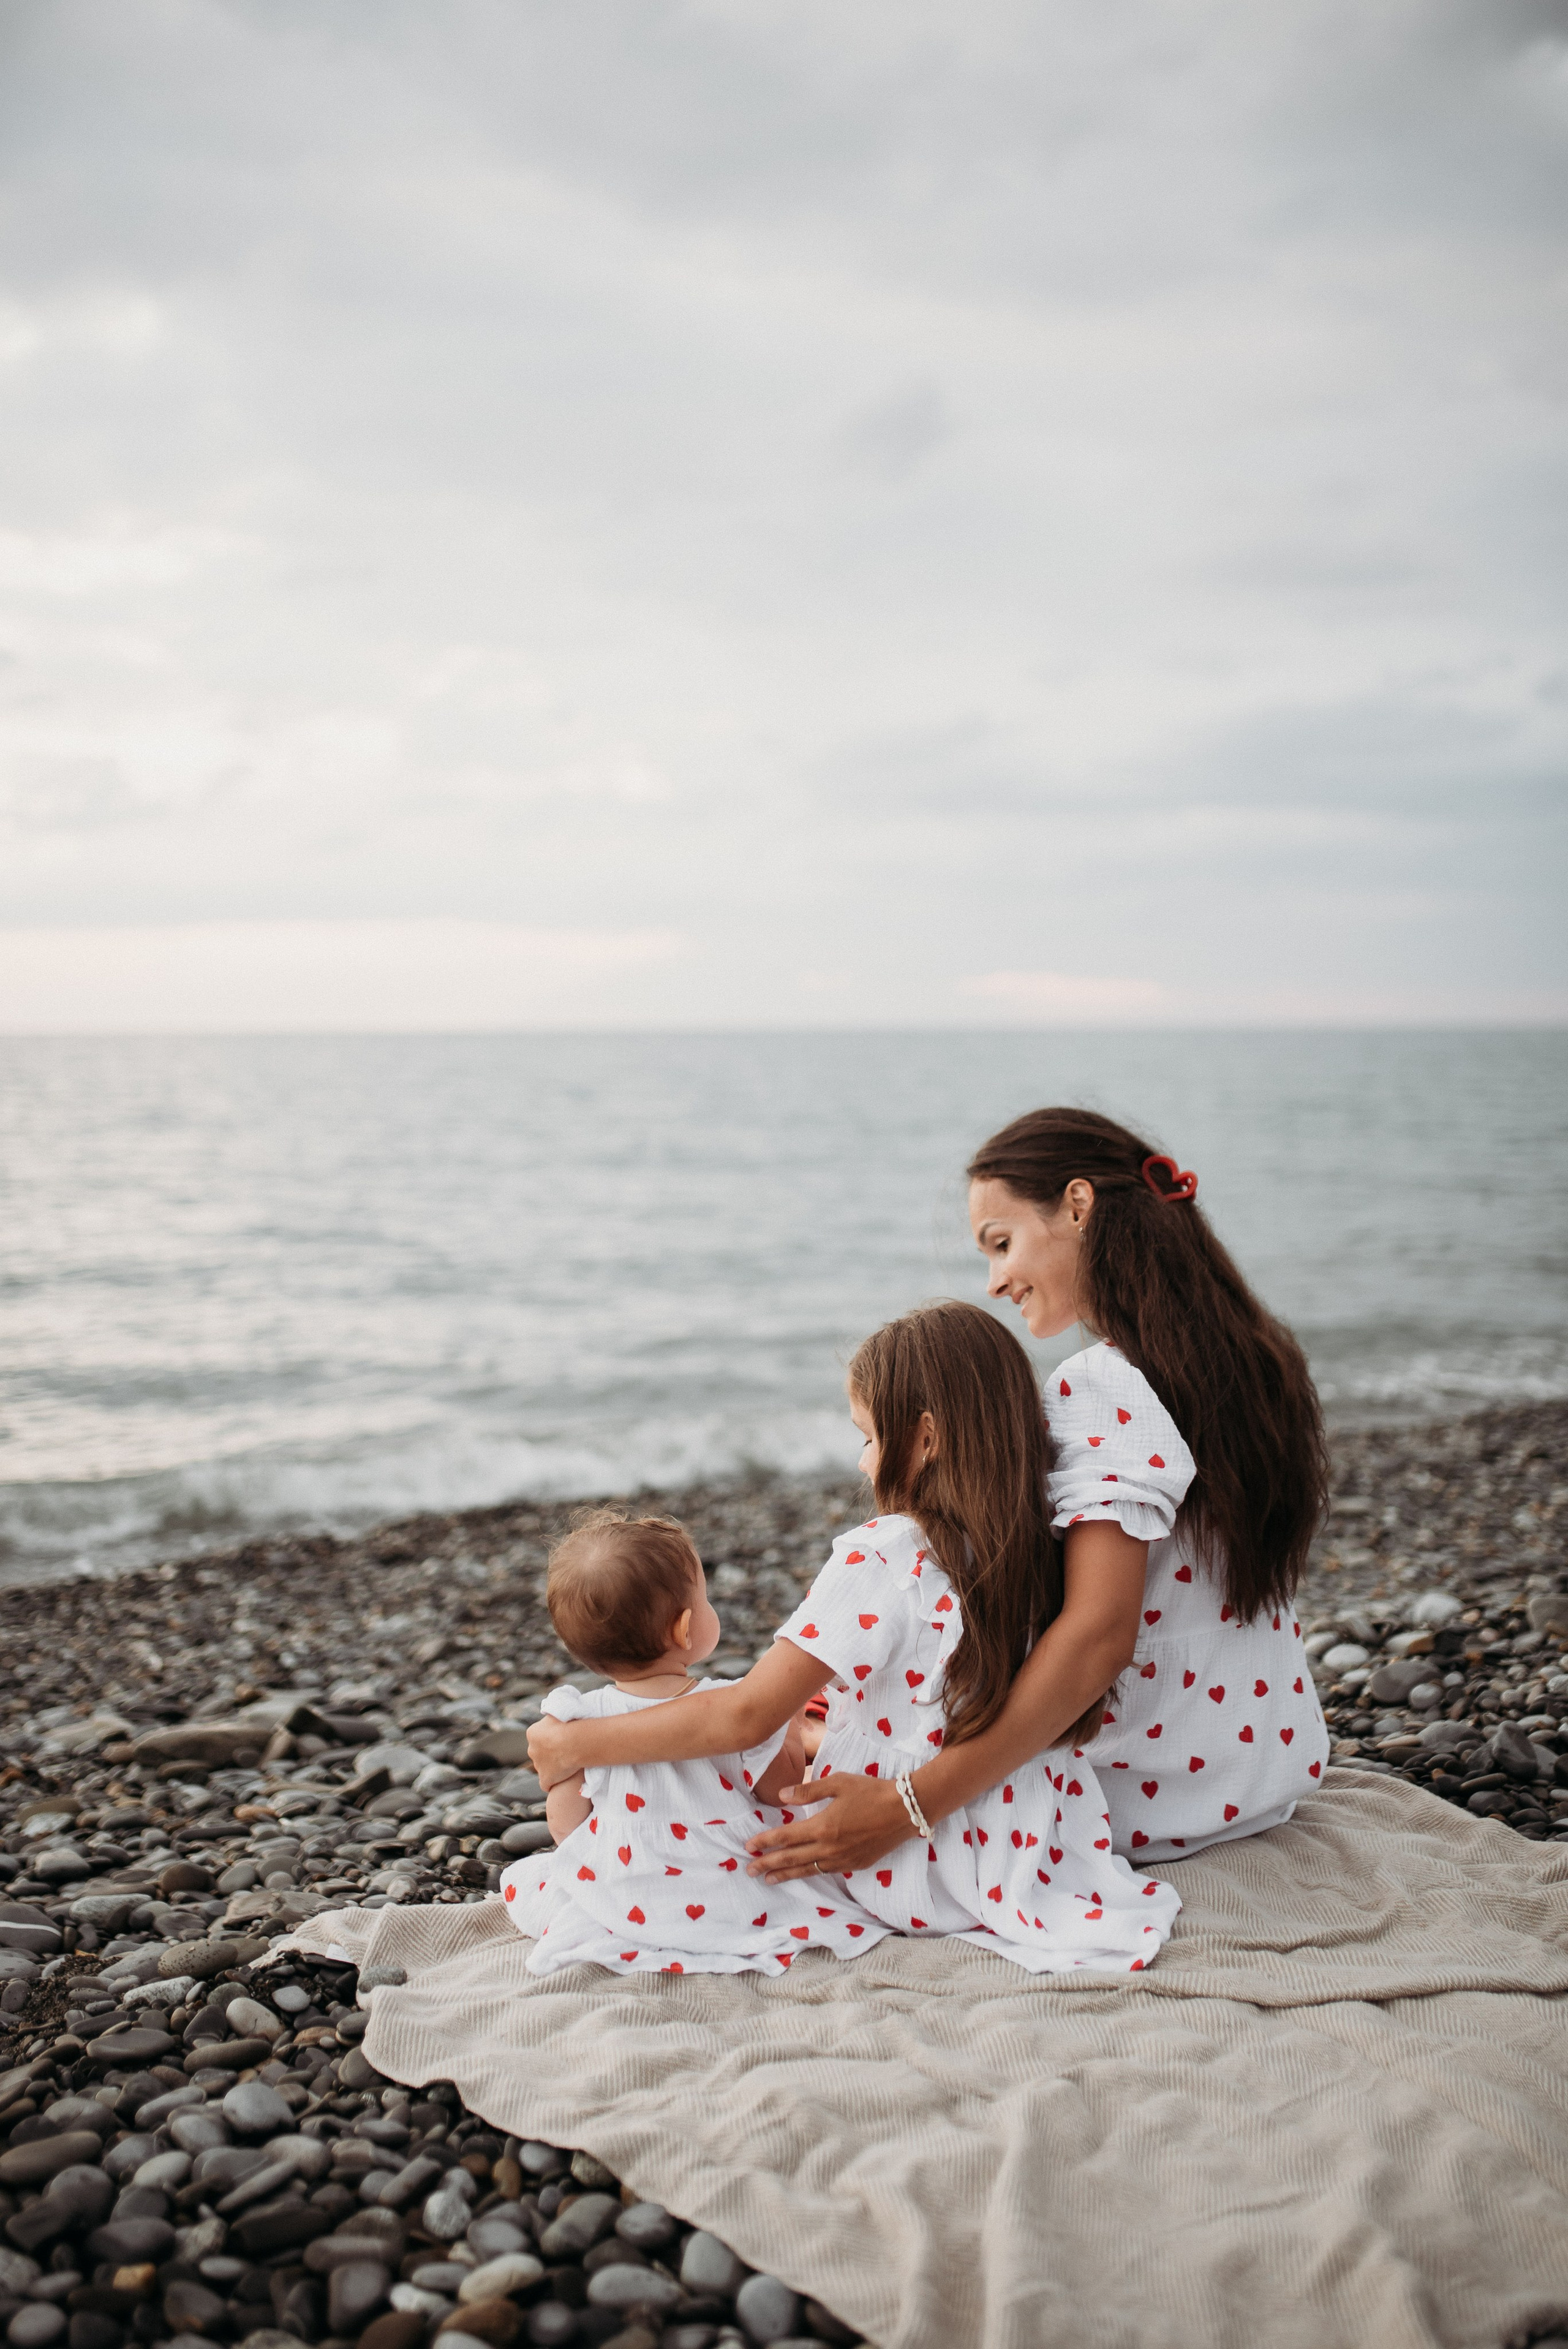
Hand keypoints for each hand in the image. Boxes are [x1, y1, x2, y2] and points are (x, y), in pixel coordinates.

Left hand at [526, 1716, 580, 1792]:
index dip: (551, 1738)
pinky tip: (561, 1780)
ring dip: (553, 1766)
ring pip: (543, 1767)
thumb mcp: (557, 1713)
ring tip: (568, 1763)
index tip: (563, 1738)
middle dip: (549, 1752)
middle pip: (540, 1752)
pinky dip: (552, 1782)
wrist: (575, 1741)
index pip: (539, 1737)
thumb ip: (550, 1717)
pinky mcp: (545, 1779)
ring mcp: (538, 1766)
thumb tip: (550, 1716)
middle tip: (566, 1750)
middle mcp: (531, 1749)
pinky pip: (546, 1783)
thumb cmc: (569, 1723)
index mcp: (532, 1733)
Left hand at [745, 1771, 914, 1882]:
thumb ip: (808, 1791)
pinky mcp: (856, 1864)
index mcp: (823, 1826)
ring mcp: (843, 1860)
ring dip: (786, 1875)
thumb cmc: (871, 1791)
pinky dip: (810, 1873)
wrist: (906, 1810)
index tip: (748, 1846)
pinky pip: (827, 1872)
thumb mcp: (839, 1783)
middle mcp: (830, 1848)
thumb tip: (782, 1796)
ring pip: (808, 1870)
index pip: (786, 1837)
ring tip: (768, 1879)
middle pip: (792, 1859)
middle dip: (768, 1864)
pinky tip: (803, 1873)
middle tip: (749, 1870)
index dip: (765, 1842)